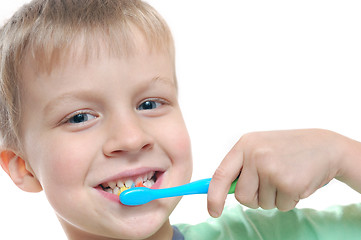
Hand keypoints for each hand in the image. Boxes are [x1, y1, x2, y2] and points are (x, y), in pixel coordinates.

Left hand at [207, 129, 345, 216]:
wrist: (325, 146)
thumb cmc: (289, 150)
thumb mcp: (261, 148)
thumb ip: (242, 167)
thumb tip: (223, 192)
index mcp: (245, 145)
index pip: (220, 175)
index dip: (214, 196)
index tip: (213, 211)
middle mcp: (255, 155)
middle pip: (242, 196)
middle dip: (255, 198)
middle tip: (271, 184)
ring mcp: (271, 168)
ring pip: (262, 204)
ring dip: (274, 198)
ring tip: (286, 177)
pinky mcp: (288, 182)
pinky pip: (281, 207)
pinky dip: (289, 201)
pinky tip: (297, 183)